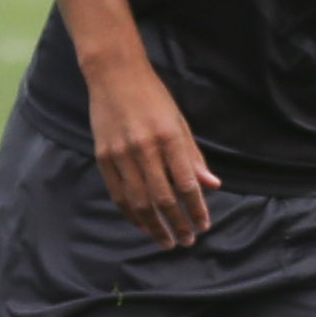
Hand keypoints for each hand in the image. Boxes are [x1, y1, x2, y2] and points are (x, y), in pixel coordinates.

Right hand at [87, 50, 218, 248]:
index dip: (196, 209)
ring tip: (167, 241)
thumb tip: (212, 186)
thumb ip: (193, 156)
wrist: (114, 75)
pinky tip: (143, 225)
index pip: (186, 184)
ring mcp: (121, 154)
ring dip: (155, 226)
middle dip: (177, 224)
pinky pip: (118, 195)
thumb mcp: (180, 122)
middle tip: (187, 241)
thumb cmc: (154, 97)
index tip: (204, 226)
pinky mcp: (103, 157)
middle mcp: (144, 148)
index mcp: (169, 138)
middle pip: (163, 199)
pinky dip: (131, 214)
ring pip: (139, 202)